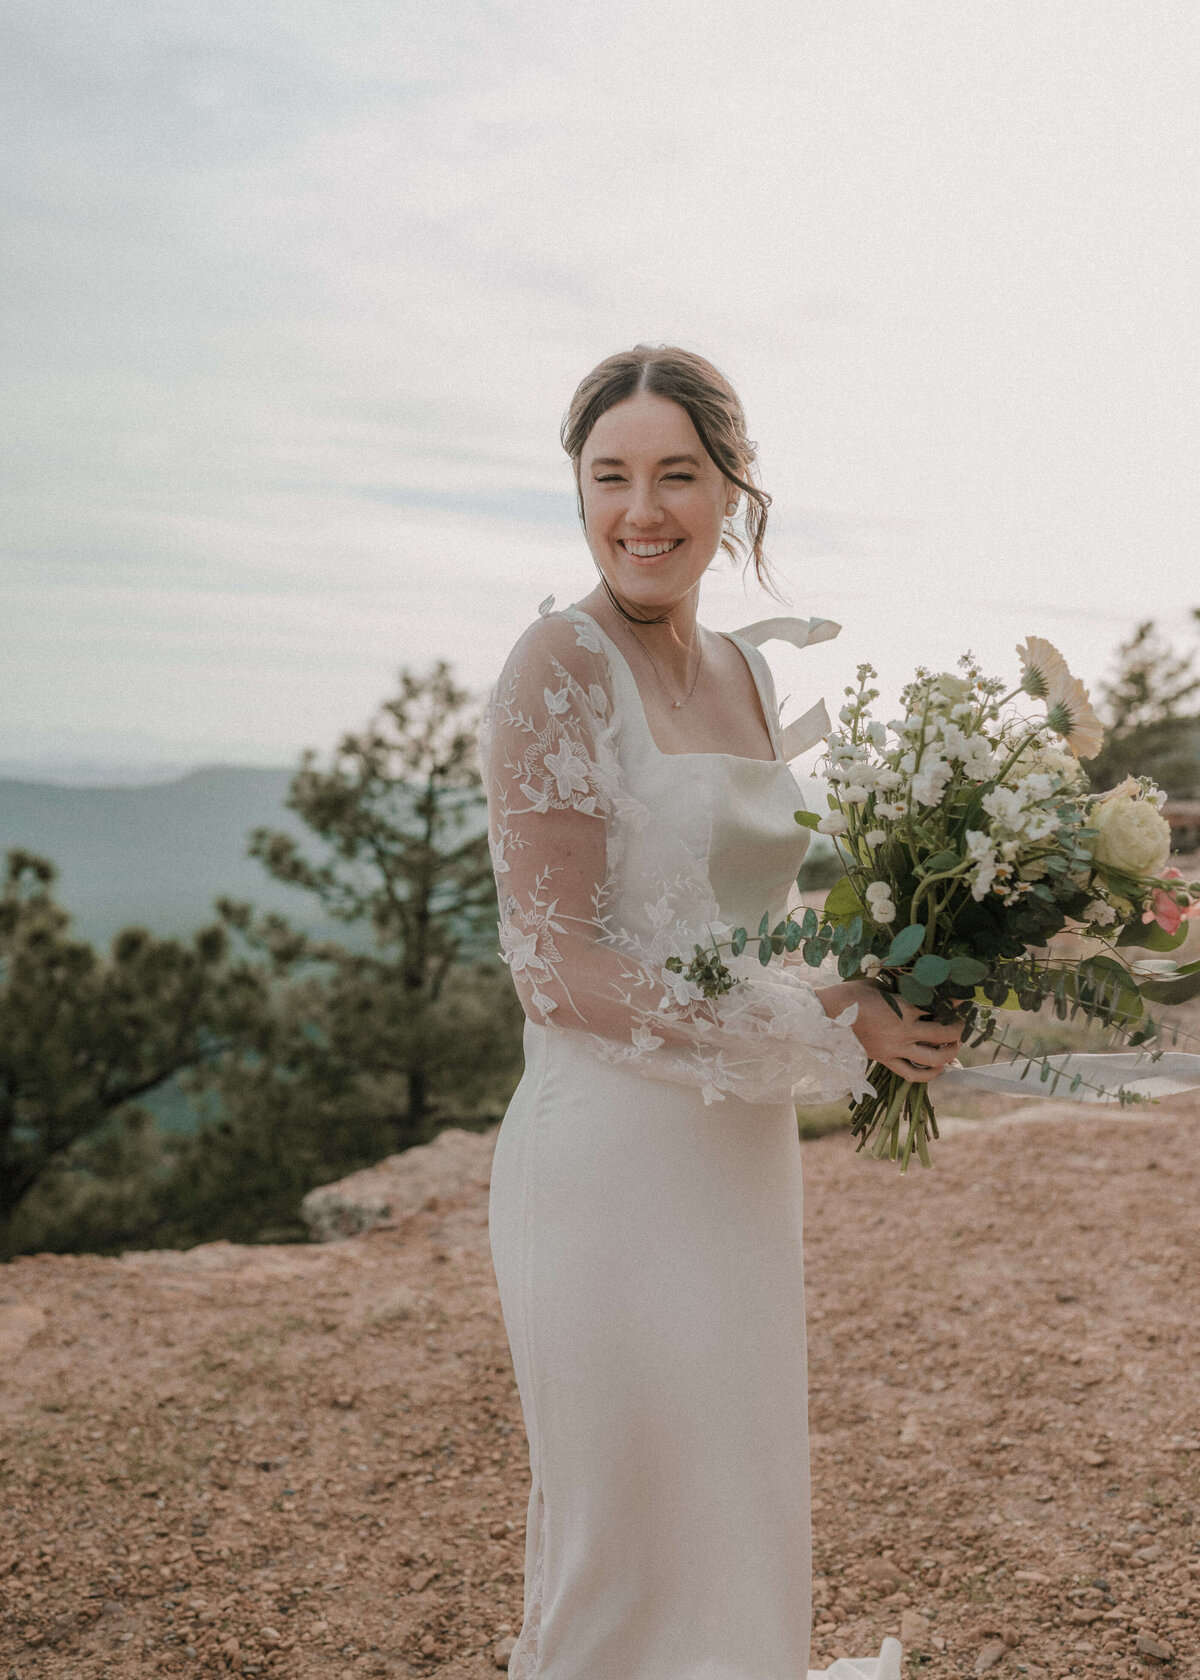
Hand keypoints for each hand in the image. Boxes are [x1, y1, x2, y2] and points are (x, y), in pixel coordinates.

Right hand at [817, 979, 963, 1082]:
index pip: (938, 1007)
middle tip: (960, 1023)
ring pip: (933, 1059)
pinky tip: (938, 1068)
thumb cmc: (851, 994)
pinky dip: (929, 1074)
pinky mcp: (885, 1060)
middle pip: (942, 1035)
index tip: (962, 1000)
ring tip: (954, 1046)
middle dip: (958, 1029)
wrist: (825, 1015)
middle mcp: (902, 1032)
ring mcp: (894, 1049)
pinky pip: (911, 1074)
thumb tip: (917, 989)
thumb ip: (900, 990)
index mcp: (902, 1009)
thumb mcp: (879, 985)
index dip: (955, 1003)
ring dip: (950, 1053)